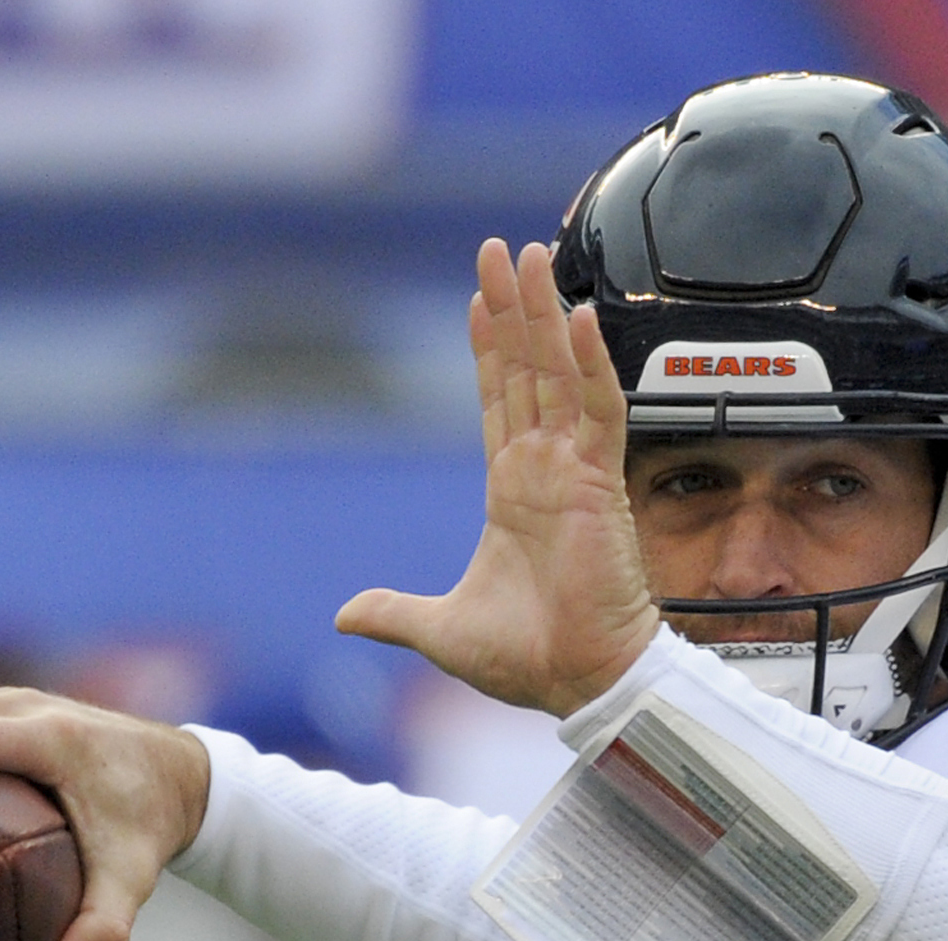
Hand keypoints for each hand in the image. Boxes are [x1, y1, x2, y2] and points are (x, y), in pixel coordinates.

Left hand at [336, 238, 660, 717]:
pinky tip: (577, 318)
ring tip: (532, 257)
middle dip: (513, 309)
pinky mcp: (602, 484)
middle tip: (504, 251)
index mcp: (515, 493)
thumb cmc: (532, 659)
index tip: (477, 300)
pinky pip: (599, 410)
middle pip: (528, 370)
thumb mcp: (442, 631)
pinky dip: (589, 364)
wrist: (581, 682)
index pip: (498, 402)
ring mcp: (576, 473)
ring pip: (560, 374)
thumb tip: (345, 616)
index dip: (488, 350)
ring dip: (545, 315)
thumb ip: (396, 613)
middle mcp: (547, 471)